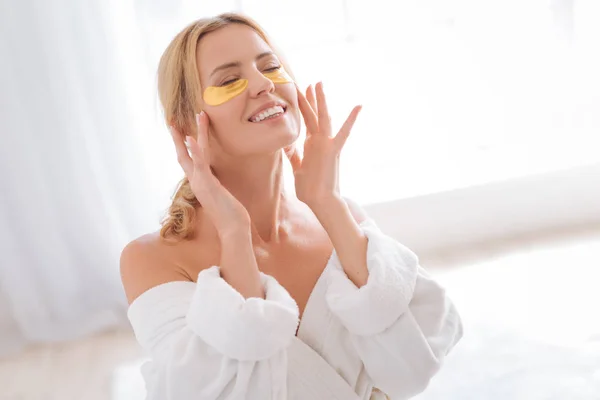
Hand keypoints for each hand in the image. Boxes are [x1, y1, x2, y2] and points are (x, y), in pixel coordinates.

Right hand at [170, 112, 249, 236]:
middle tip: (171, 119)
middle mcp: (197, 181)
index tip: (180, 131)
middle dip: (178, 136)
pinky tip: (191, 137)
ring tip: (198, 115)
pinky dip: (195, 150)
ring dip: (195, 133)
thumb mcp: (221, 197)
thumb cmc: (230, 216)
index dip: (183, 146)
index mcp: (200, 183)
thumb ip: (215, 188)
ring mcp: (201, 182)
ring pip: (193, 153)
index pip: (188, 160)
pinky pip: (200, 164)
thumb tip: (216, 183)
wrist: (232, 229)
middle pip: (183, 154)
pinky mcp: (207, 184)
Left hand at [286, 82, 361, 208]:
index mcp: (311, 145)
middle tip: (309, 82)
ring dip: (320, 101)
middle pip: (314, 115)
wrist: (321, 200)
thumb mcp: (297, 168)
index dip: (304, 107)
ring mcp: (326, 145)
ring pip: (322, 118)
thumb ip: (293, 155)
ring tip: (318, 84)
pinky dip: (351, 120)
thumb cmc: (310, 188)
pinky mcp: (333, 151)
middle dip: (311, 98)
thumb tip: (285, 145)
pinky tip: (358, 107)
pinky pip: (343, 133)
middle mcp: (319, 142)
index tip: (301, 92)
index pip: (307, 121)